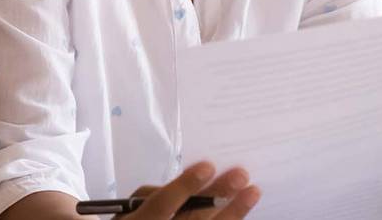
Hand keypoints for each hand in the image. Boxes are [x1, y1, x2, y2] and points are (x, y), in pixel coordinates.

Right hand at [121, 161, 259, 218]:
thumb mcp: (130, 208)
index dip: (184, 187)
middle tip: (241, 176)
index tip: (208, 167)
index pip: (161, 205)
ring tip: (251, 193)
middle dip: (218, 197)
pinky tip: (240, 213)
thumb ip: (153, 197)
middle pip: (192, 219)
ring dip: (232, 213)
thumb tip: (188, 186)